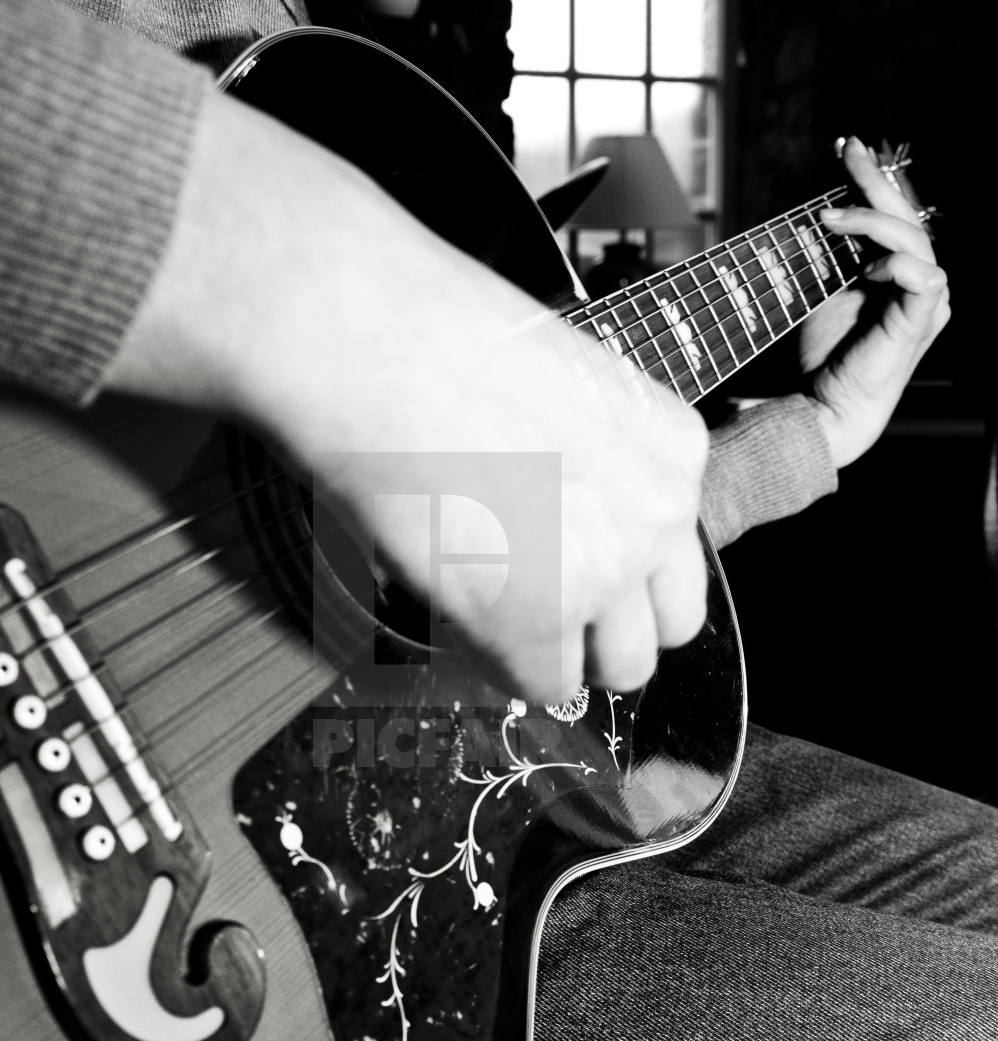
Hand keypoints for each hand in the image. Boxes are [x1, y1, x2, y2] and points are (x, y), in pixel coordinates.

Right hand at [108, 92, 708, 702]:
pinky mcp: (536, 620)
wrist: (379, 347)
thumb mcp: (552, 392)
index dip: (625, 572)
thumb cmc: (440, 340)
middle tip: (550, 610)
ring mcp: (606, 574)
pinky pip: (542, 684)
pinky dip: (507, 666)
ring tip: (503, 618)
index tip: (579, 570)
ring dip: (568, 655)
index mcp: (675, 450)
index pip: (677, 553)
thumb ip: (584, 465)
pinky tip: (465, 620)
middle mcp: (659, 517)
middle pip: (669, 625)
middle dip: (612, 628)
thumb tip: (554, 514)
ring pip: (618, 669)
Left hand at [801, 136, 950, 467]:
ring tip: (829, 219)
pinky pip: (924, 278)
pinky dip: (896, 265)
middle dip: (875, 180)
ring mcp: (925, 301)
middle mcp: (918, 281)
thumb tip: (808, 219)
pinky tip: (866, 268)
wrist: (825, 407)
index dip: (870, 180)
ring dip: (871, 222)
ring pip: (914, 240)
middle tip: (848, 152)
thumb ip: (826, 259)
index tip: (846, 148)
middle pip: (907, 217)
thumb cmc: (825, 357)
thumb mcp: (820, 294)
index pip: (890, 215)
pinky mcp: (920, 322)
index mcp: (896, 272)